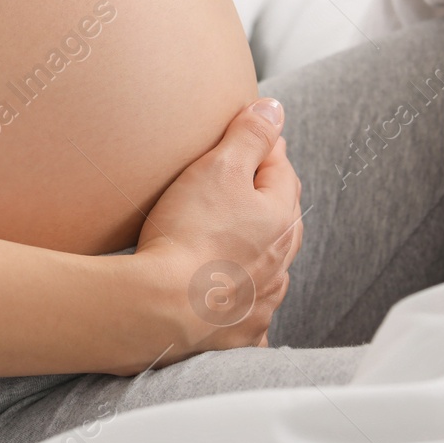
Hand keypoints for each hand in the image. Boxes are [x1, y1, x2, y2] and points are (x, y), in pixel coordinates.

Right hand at [131, 97, 302, 367]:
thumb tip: (275, 110)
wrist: (162, 307)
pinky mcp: (239, 332)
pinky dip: (242, 308)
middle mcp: (281, 263)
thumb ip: (250, 136)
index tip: (250, 136)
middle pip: (280, 220)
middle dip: (266, 199)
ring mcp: (262, 301)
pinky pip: (249, 318)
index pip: (281, 171)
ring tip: (237, 242)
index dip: (264, 149)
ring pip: (270, 269)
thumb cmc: (190, 232)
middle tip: (245, 183)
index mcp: (281, 219)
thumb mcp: (218, 168)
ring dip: (258, 253)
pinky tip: (231, 307)